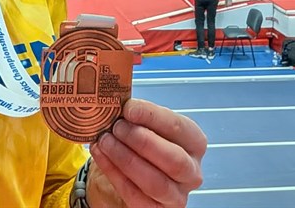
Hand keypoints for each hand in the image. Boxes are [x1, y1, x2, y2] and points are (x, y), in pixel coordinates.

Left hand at [87, 98, 205, 207]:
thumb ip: (138, 115)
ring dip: (125, 158)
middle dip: (142, 141)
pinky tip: (100, 154)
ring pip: (155, 182)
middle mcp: (191, 171)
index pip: (179, 128)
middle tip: (117, 127)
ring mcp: (176, 195)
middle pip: (173, 159)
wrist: (130, 175)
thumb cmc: (142, 145)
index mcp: (194, 143)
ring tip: (104, 140)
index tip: (128, 108)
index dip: (152, 117)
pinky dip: (113, 172)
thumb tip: (118, 101)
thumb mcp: (145, 126)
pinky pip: (134, 194)